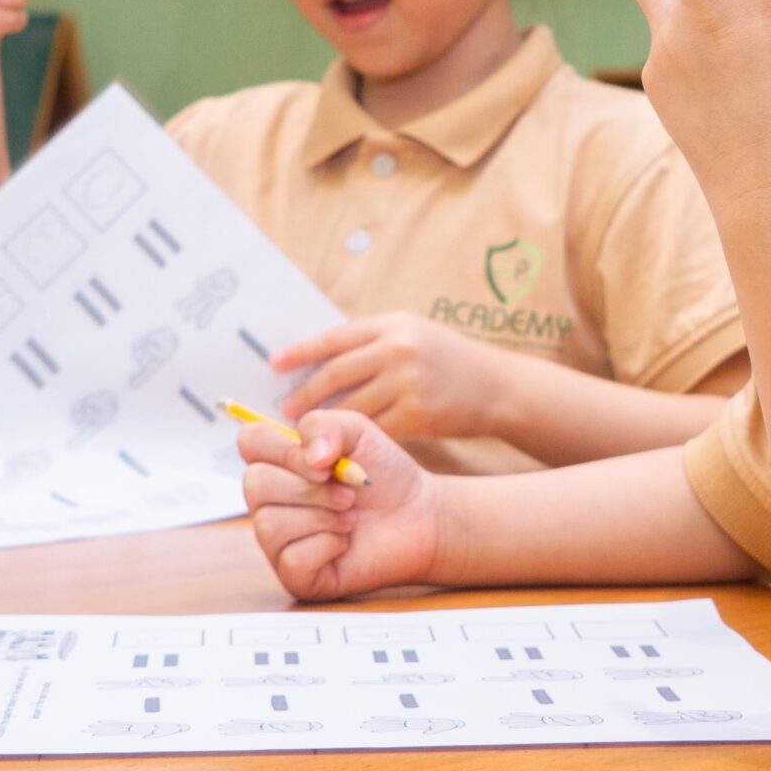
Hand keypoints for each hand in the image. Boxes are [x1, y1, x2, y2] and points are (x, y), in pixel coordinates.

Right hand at [237, 408, 440, 600]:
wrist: (420, 518)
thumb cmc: (383, 476)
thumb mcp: (357, 432)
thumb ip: (324, 425)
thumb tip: (310, 457)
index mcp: (280, 463)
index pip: (249, 441)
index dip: (284, 449)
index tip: (324, 461)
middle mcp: (271, 501)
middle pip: (255, 484)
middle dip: (310, 488)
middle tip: (348, 495)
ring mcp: (279, 540)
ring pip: (269, 523)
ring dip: (322, 517)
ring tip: (350, 518)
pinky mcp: (295, 574)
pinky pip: (291, 558)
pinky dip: (326, 546)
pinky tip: (344, 544)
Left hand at [273, 314, 507, 438]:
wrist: (498, 387)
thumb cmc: (449, 361)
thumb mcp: (414, 335)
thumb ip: (373, 342)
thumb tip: (319, 358)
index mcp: (392, 325)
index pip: (334, 337)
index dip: (300, 352)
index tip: (273, 364)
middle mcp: (398, 349)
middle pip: (336, 373)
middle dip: (305, 394)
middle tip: (285, 410)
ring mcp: (409, 381)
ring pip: (351, 406)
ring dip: (324, 422)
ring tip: (307, 433)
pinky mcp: (418, 414)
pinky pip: (374, 430)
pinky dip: (354, 440)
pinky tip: (341, 446)